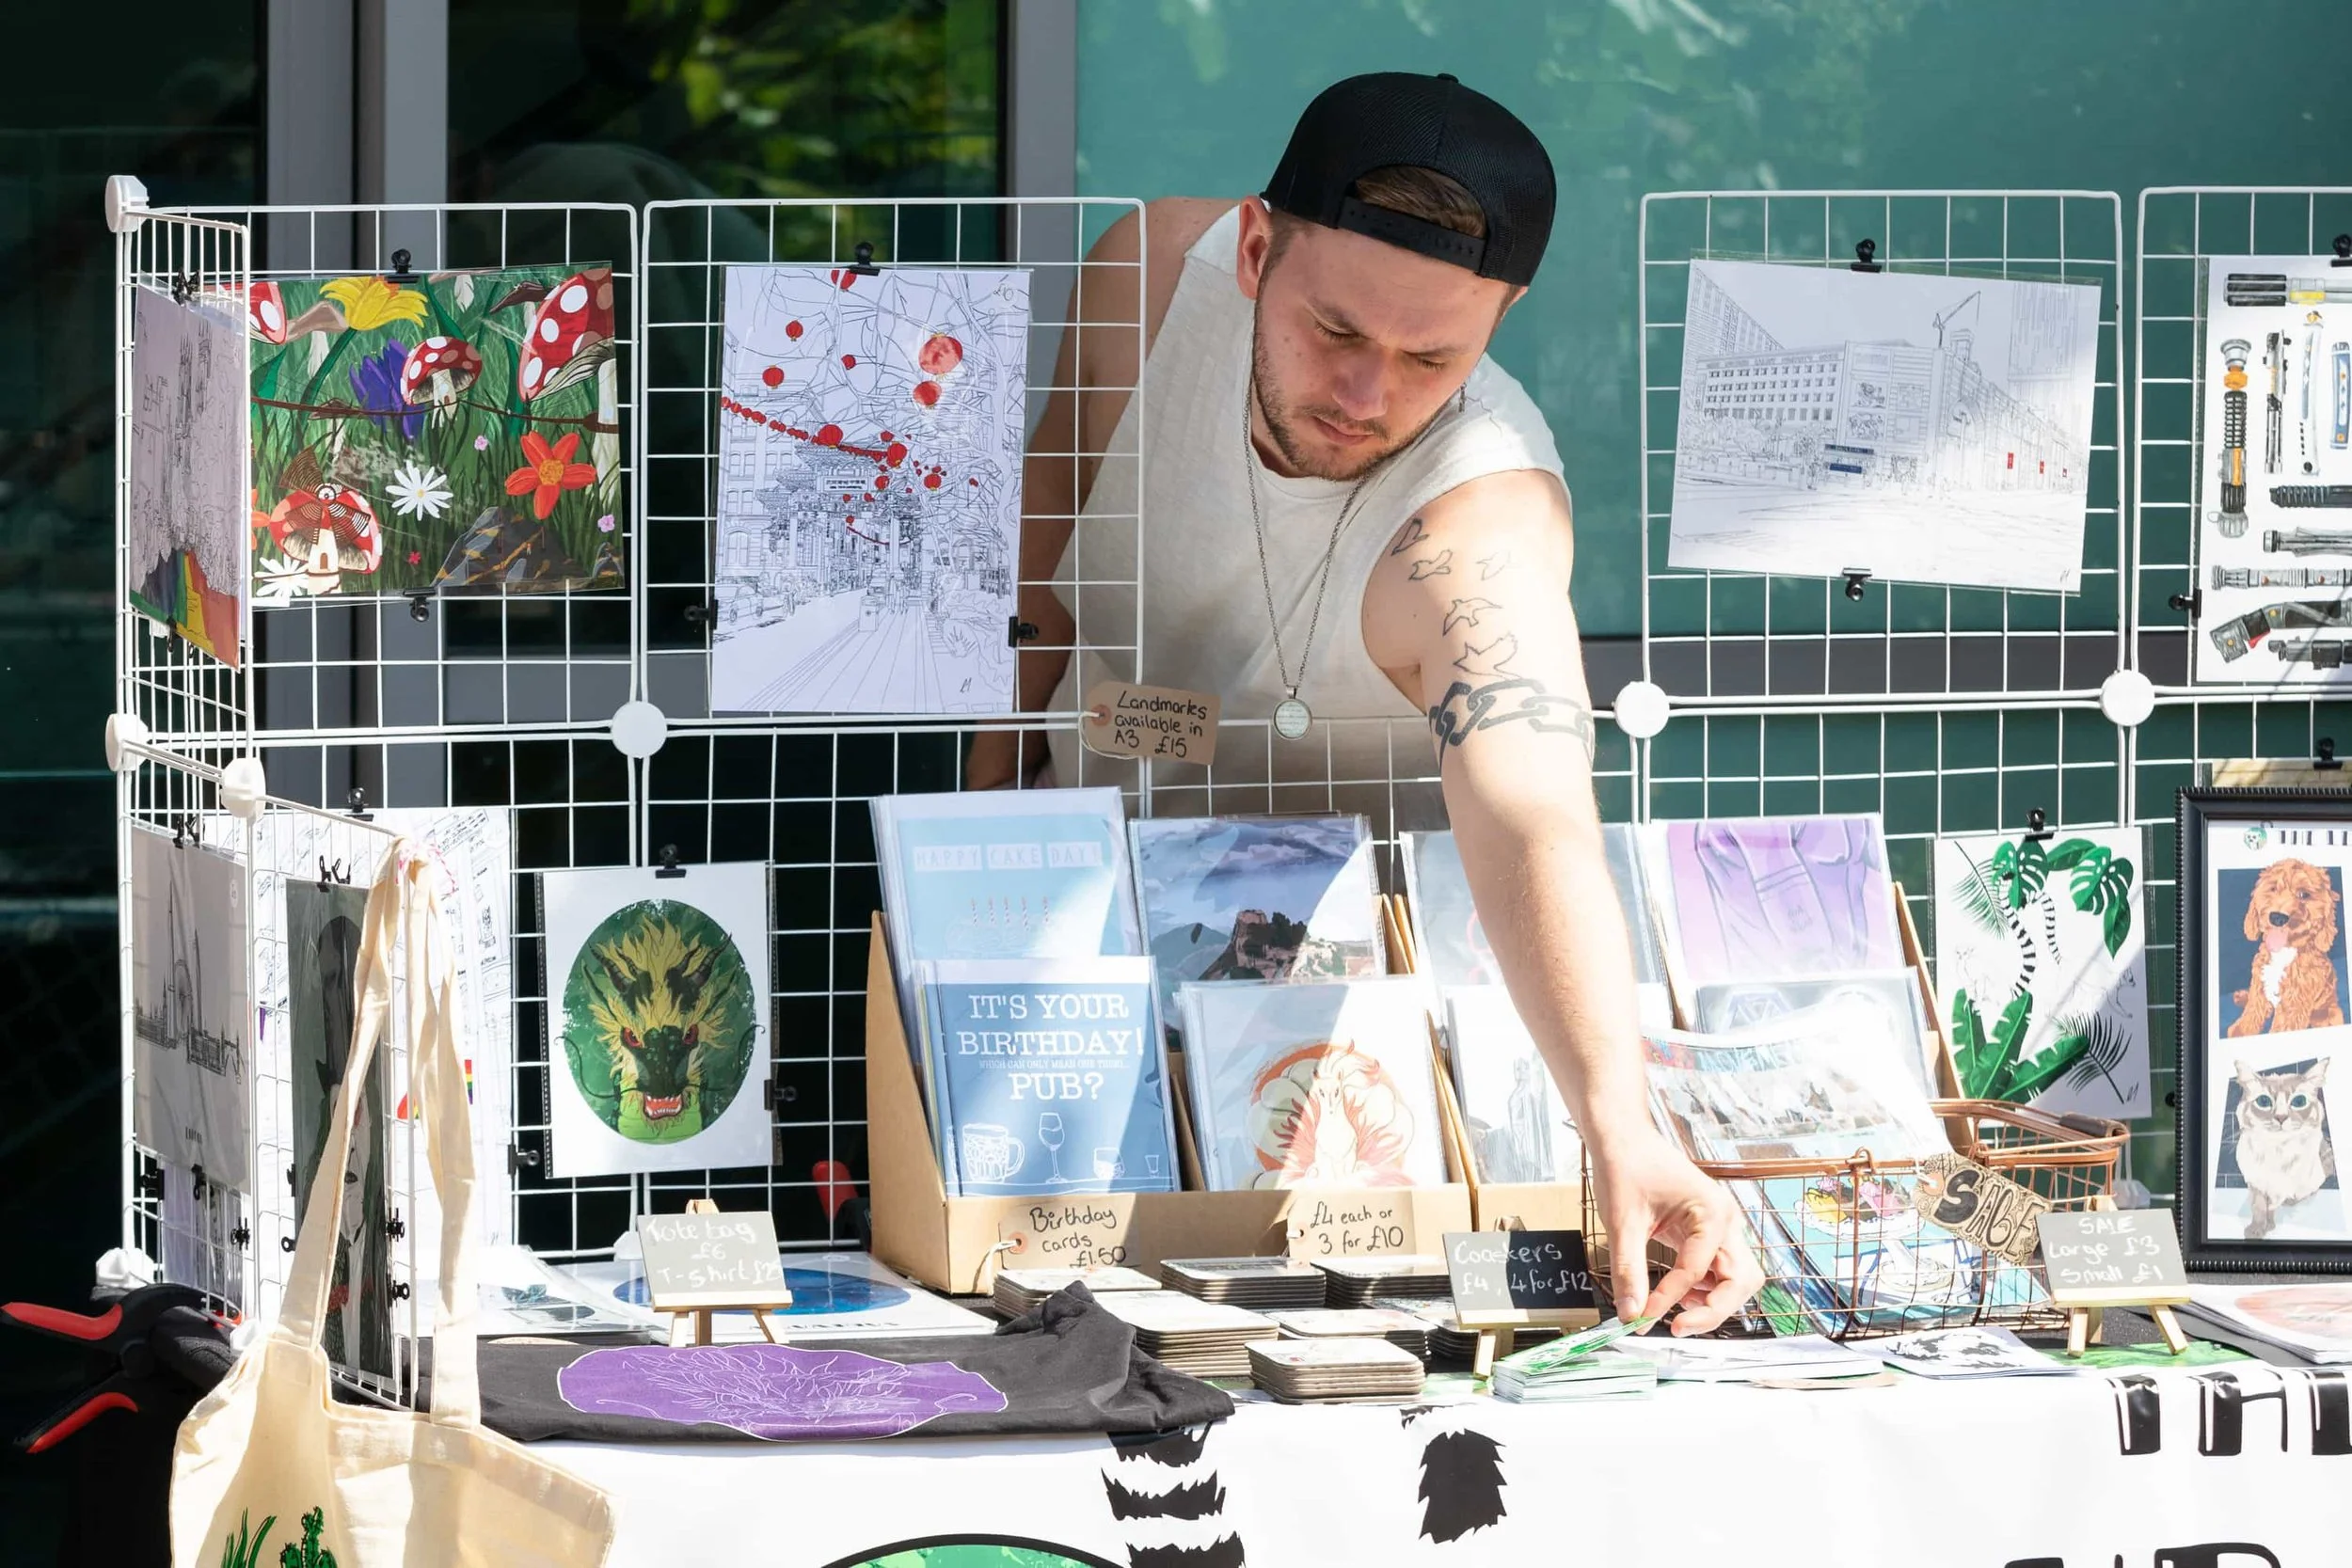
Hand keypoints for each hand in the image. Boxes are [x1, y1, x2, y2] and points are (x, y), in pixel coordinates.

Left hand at [1591, 1132, 1762, 1335]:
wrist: (1623, 1138)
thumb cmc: (1625, 1167)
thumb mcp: (1622, 1222)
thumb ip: (1629, 1270)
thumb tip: (1630, 1314)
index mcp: (1711, 1211)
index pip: (1700, 1269)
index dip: (1671, 1298)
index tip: (1643, 1317)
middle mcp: (1726, 1220)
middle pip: (1741, 1280)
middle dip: (1714, 1310)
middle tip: (1676, 1328)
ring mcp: (1721, 1227)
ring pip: (1736, 1279)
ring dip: (1712, 1302)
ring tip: (1673, 1314)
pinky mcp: (1709, 1234)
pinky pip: (1719, 1271)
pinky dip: (1703, 1289)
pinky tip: (1676, 1296)